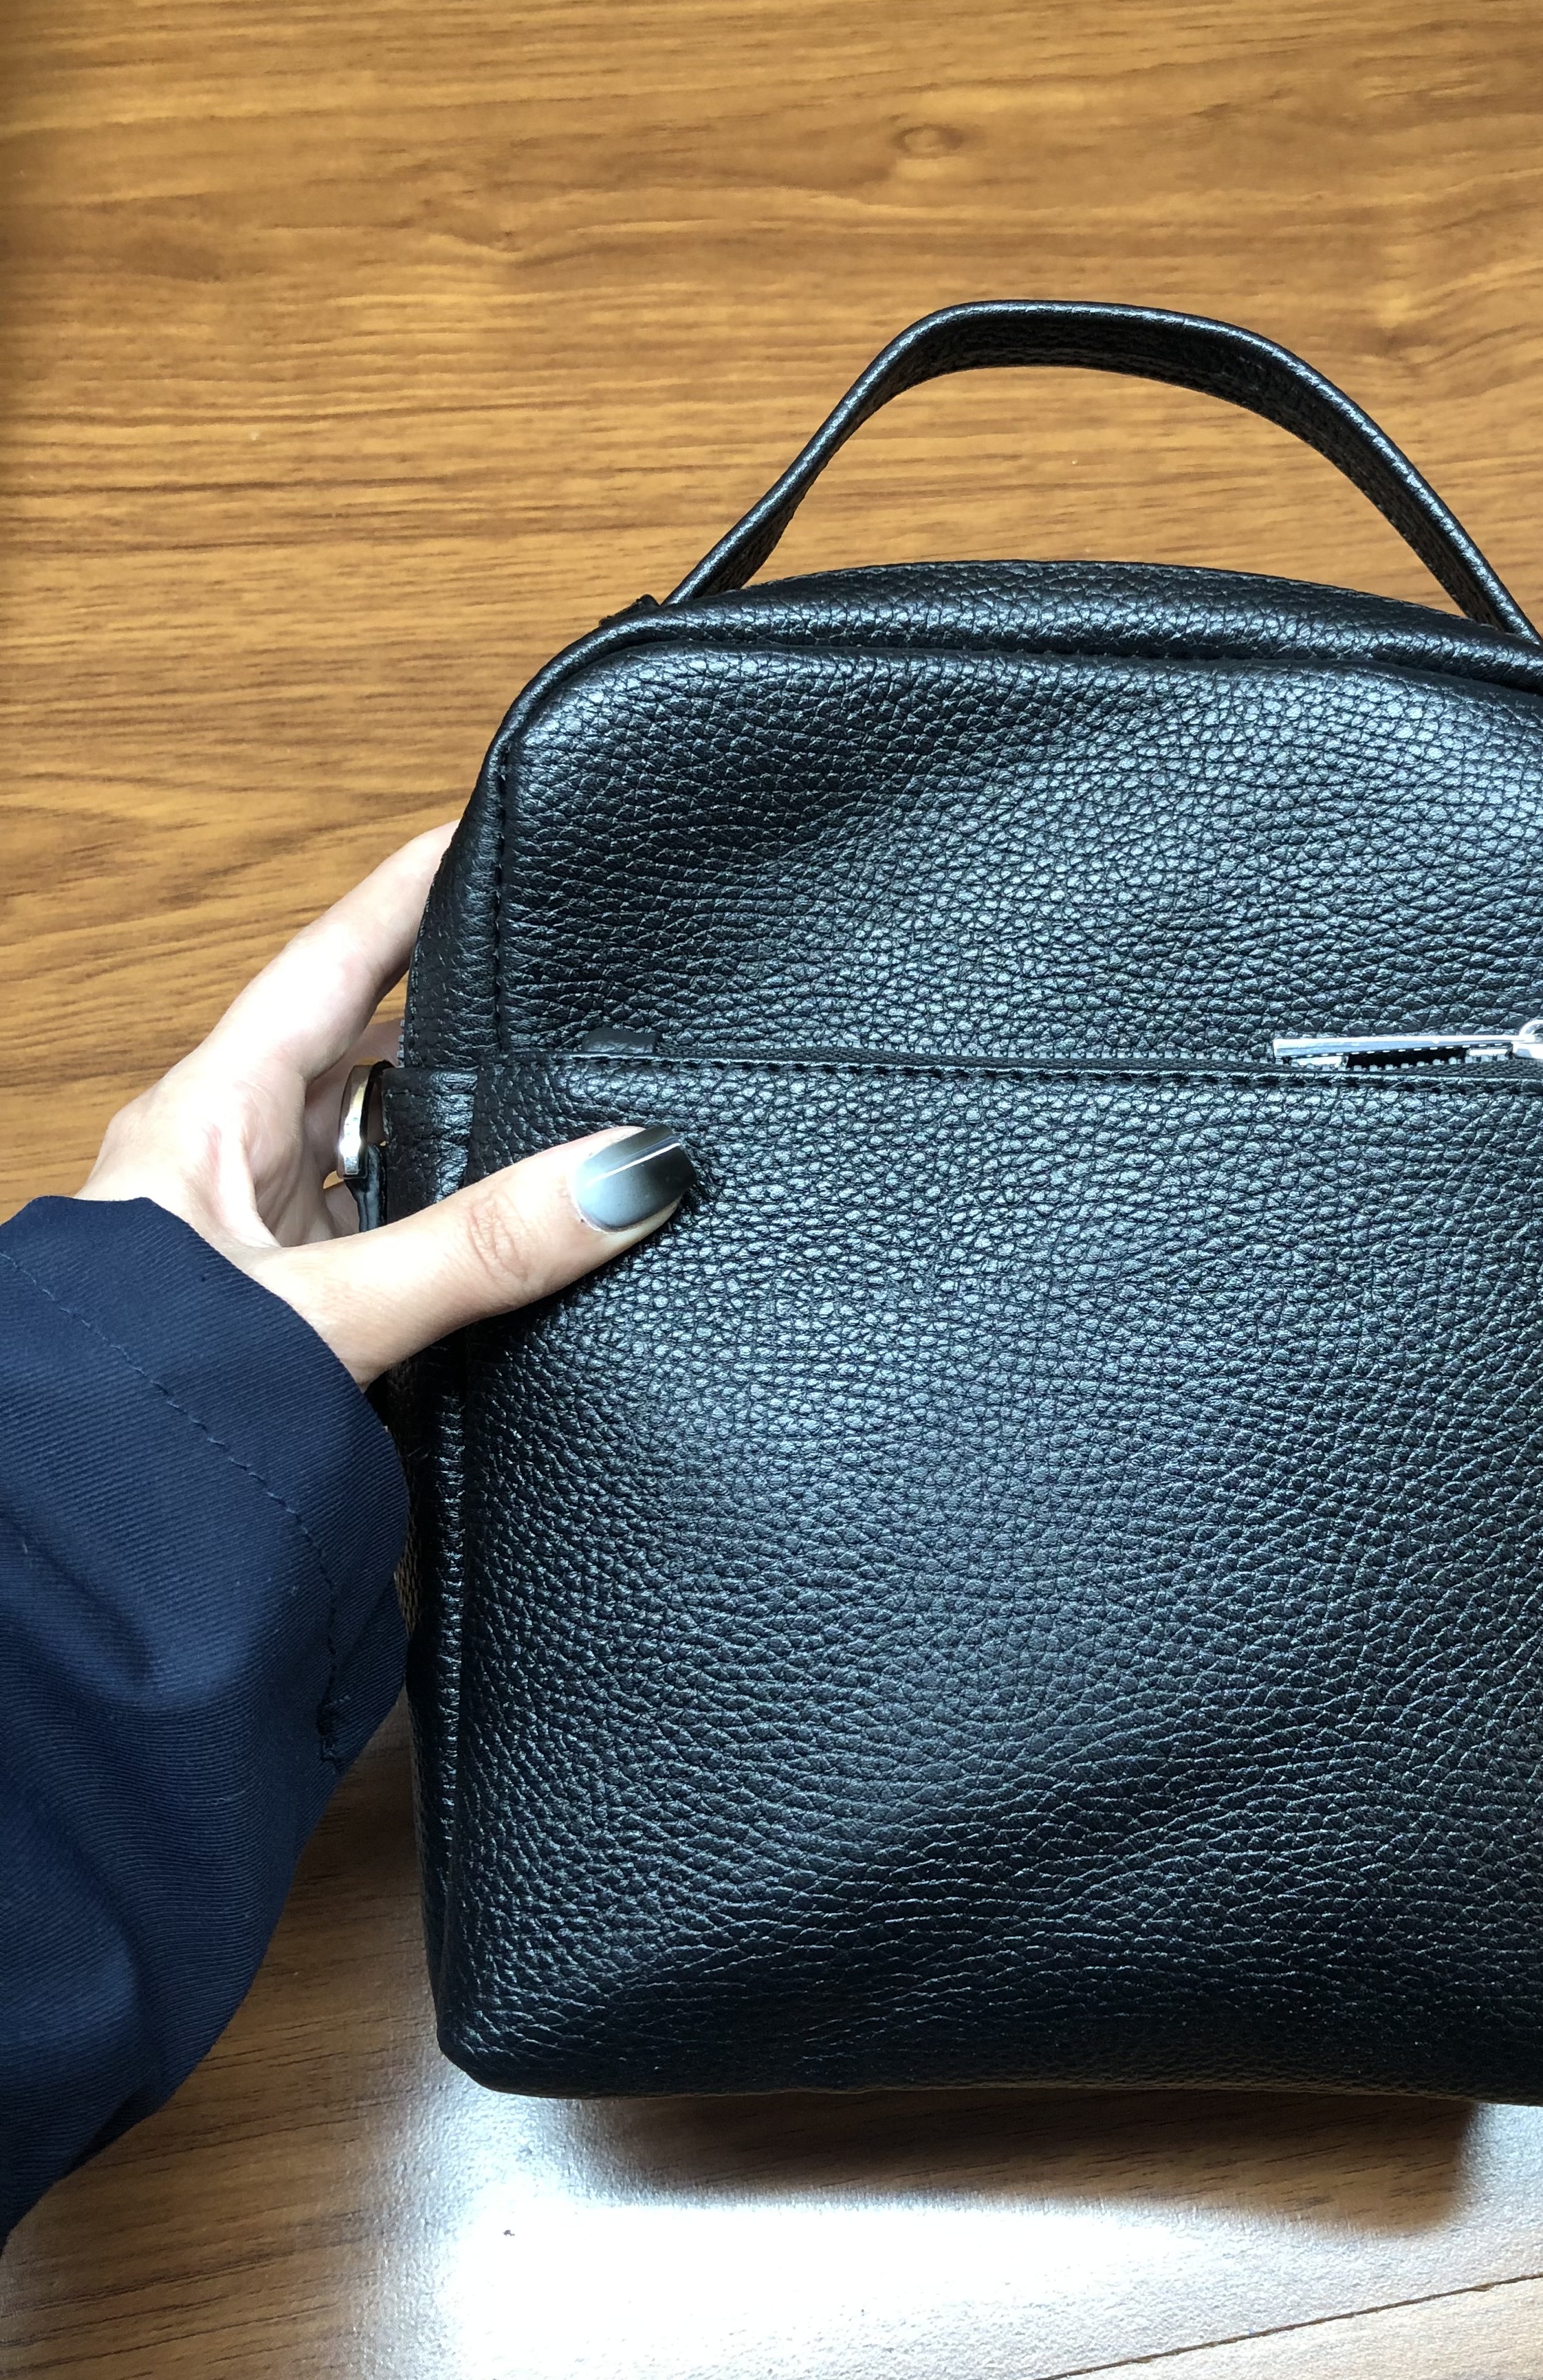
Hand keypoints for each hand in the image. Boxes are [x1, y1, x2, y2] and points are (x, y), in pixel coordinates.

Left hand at [77, 828, 690, 1384]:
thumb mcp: (322, 1309)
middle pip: (365, 1059)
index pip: (328, 966)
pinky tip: (518, 1250)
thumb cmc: (138, 1405)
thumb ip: (477, 1249)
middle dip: (456, 1027)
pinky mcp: (298, 1322)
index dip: (405, 896)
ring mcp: (265, 1247)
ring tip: (567, 1116)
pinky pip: (393, 1245)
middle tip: (557, 989)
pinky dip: (457, 1239)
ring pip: (383, 1157)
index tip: (484, 833)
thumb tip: (630, 1173)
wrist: (75, 1546)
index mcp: (209, 1118)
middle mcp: (234, 1169)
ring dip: (461, 1148)